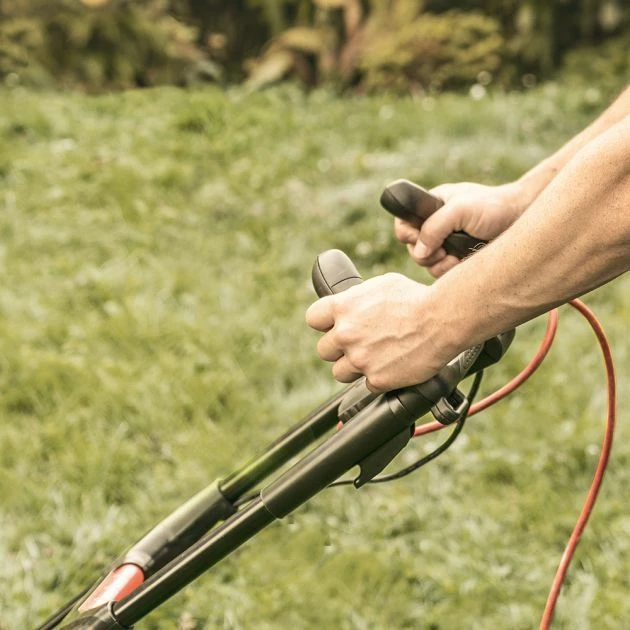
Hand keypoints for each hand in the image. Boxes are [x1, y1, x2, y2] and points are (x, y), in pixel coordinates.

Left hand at [305, 273, 456, 392]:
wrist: (443, 319)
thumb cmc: (416, 298)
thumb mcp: (380, 285)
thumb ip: (357, 299)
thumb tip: (350, 305)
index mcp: (343, 307)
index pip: (313, 319)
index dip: (324, 323)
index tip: (333, 326)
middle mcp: (346, 334)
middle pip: (324, 350)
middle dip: (339, 348)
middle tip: (359, 344)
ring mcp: (360, 359)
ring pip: (340, 372)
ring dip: (354, 367)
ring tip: (375, 357)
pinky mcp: (377, 379)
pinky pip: (367, 385)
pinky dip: (378, 378)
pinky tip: (392, 366)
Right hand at [395, 181, 523, 276]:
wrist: (522, 218)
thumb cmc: (493, 206)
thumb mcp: (460, 210)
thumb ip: (434, 228)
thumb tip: (418, 252)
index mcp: (431, 207)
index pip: (403, 222)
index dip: (407, 233)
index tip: (418, 238)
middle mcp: (435, 226)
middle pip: (413, 248)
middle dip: (426, 253)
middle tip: (443, 250)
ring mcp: (446, 244)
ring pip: (427, 263)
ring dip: (438, 264)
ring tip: (455, 257)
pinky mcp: (457, 259)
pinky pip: (442, 272)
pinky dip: (450, 271)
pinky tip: (463, 262)